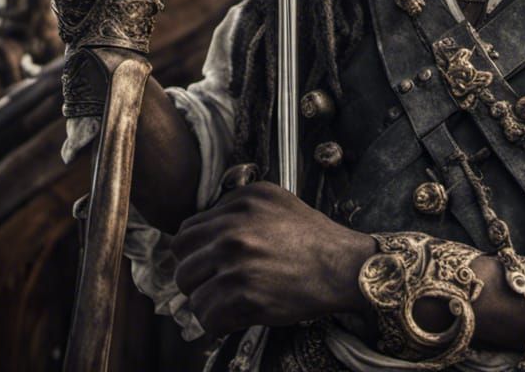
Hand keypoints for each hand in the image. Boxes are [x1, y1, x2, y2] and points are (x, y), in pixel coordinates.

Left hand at [170, 181, 373, 336]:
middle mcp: (234, 226)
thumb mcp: (279, 203)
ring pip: (190, 290)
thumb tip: (204, 233)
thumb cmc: (315, 240)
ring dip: (207, 301)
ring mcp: (236, 259)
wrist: (343, 266)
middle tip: (214, 285)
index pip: (189, 229)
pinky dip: (220, 323)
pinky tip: (240, 315)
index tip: (206, 263)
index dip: (196, 251)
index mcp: (243, 201)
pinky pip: (206, 317)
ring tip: (230, 301)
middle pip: (181, 259)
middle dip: (195, 276)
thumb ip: (240, 210)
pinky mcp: (241, 292)